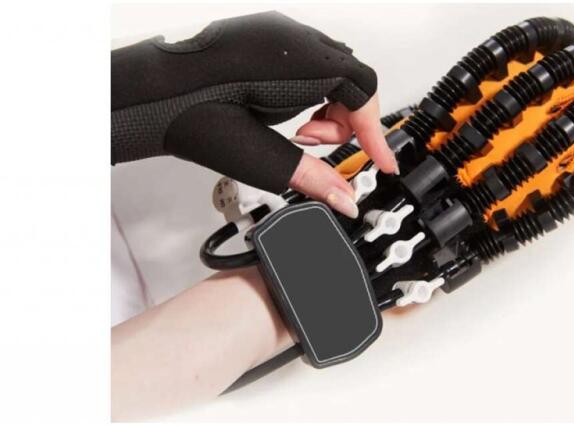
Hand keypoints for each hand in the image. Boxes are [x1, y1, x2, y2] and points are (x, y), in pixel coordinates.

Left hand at [111, 11, 396, 215]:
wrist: (145, 94)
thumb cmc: (190, 113)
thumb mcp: (260, 155)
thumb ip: (311, 176)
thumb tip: (344, 199)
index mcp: (302, 63)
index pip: (364, 92)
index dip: (375, 132)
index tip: (381, 162)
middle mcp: (295, 38)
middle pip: (353, 80)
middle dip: (346, 120)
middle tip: (316, 145)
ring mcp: (280, 32)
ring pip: (332, 70)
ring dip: (327, 105)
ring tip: (297, 131)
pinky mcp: (265, 34)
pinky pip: (308, 61)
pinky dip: (309, 90)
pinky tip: (284, 110)